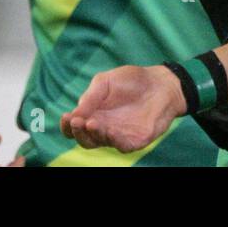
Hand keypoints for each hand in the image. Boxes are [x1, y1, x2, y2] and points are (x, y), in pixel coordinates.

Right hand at [59, 64, 184, 152]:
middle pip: (83, 139)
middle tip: (76, 121)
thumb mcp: (106, 82)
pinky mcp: (134, 140)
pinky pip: (121, 145)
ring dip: (92, 136)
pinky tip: (109, 130)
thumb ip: (91, 96)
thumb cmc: (132, 81)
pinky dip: (113, 140)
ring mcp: (118, 135)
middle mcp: (103, 127)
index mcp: (93, 113)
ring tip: (90, 123)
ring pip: (99, 143)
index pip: (74, 126)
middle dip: (77, 132)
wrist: (161, 84)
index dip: (67, 125)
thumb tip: (73, 114)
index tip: (66, 117)